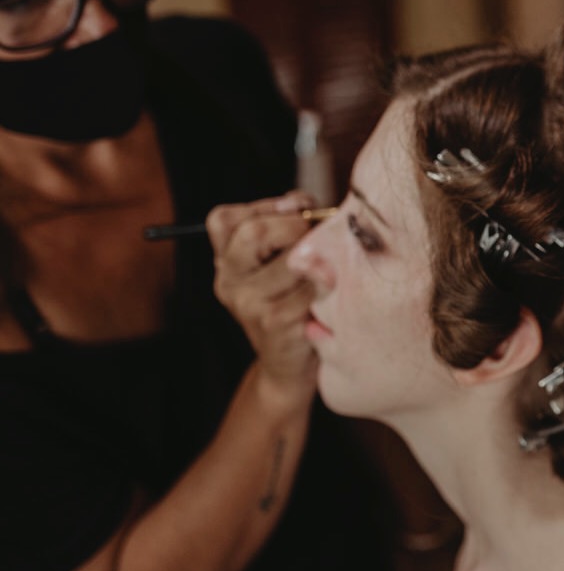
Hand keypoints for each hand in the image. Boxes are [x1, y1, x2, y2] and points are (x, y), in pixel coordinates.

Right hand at [207, 192, 319, 401]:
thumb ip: (293, 225)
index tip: (297, 209)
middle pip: (252, 232)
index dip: (266, 206)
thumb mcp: (285, 259)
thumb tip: (309, 206)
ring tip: (329, 266)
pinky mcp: (272, 323)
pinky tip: (331, 291)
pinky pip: (307, 291)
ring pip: (288, 261)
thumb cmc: (298, 300)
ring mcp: (246, 303)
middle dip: (294, 225)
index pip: (224, 219)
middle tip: (315, 236)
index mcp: (227, 259)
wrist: (291, 365)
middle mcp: (229, 279)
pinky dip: (325, 285)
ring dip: (316, 257)